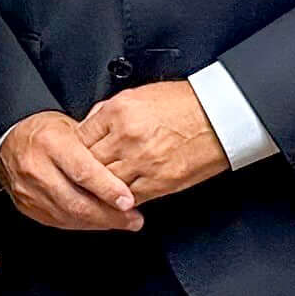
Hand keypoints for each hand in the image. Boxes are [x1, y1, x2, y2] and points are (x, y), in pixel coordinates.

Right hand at [0, 110, 143, 232]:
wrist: (10, 142)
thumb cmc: (48, 133)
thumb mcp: (74, 127)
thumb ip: (98, 148)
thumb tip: (130, 169)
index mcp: (50, 142)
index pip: (83, 171)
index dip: (108, 189)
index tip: (129, 201)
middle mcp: (36, 167)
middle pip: (76, 201)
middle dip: (109, 214)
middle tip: (133, 219)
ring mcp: (29, 190)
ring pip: (68, 216)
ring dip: (99, 222)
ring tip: (123, 221)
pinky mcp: (26, 206)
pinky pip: (58, 221)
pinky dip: (83, 224)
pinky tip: (99, 221)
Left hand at [86, 81, 228, 202]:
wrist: (220, 116)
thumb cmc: (184, 104)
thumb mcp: (139, 95)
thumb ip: (108, 112)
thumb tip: (88, 127)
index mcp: (119, 112)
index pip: (80, 137)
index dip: (75, 150)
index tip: (74, 156)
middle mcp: (127, 137)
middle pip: (89, 163)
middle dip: (82, 171)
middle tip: (78, 177)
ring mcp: (142, 161)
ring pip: (105, 185)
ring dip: (100, 190)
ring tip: (95, 191)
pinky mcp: (159, 182)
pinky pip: (129, 197)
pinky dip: (121, 200)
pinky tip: (118, 198)